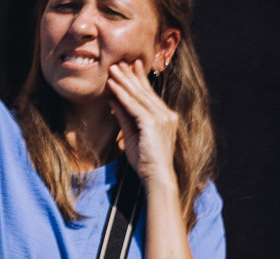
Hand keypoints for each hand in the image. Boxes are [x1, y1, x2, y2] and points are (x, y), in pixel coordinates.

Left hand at [107, 60, 179, 186]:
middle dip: (131, 76)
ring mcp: (162, 117)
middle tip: (119, 62)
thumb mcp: (132, 135)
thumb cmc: (145, 160)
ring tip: (114, 69)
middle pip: (145, 91)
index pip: (149, 94)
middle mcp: (166, 113)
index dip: (139, 80)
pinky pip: (135, 106)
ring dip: (125, 81)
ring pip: (140, 96)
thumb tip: (113, 101)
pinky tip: (114, 87)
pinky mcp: (153, 123)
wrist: (156, 176)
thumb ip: (124, 117)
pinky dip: (123, 96)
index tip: (130, 66)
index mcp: (165, 116)